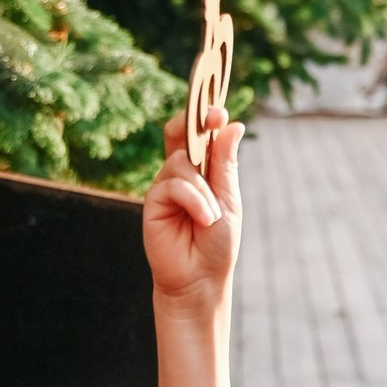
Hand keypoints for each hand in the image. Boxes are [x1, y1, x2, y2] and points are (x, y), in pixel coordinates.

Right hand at [143, 106, 243, 309]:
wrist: (200, 278)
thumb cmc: (217, 245)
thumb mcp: (228, 201)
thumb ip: (225, 164)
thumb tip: (232, 125)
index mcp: (204, 172)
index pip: (201, 135)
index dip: (206, 117)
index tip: (217, 107)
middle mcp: (183, 174)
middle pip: (182, 133)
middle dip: (196, 122)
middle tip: (211, 116)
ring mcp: (166, 185)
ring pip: (182, 162)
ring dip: (203, 189)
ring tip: (210, 217)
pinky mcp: (154, 200)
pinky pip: (173, 184)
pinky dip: (193, 199)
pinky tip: (202, 219)